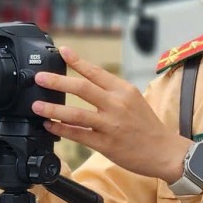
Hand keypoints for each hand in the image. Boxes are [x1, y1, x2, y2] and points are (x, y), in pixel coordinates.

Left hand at [32, 47, 191, 181]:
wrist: (164, 151)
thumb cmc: (147, 126)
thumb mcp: (134, 100)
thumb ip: (111, 92)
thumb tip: (85, 84)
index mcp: (124, 90)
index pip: (96, 72)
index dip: (77, 61)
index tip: (62, 51)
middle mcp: (117, 105)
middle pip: (82, 88)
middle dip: (57, 81)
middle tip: (40, 78)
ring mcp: (111, 125)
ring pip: (76, 113)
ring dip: (53, 108)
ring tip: (37, 105)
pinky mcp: (106, 144)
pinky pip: (78, 135)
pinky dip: (61, 130)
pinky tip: (50, 126)